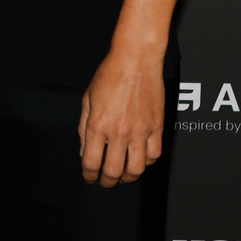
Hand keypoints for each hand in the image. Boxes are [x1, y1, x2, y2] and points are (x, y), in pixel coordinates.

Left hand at [78, 46, 163, 186]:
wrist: (136, 59)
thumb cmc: (110, 74)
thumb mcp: (87, 99)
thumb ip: (83, 127)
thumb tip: (84, 150)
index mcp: (97, 124)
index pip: (91, 162)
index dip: (89, 175)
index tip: (89, 177)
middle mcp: (118, 131)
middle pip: (112, 171)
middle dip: (106, 182)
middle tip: (105, 182)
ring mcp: (139, 130)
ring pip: (136, 169)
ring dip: (128, 177)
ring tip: (124, 176)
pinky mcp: (156, 127)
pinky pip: (154, 155)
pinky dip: (147, 162)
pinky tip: (140, 159)